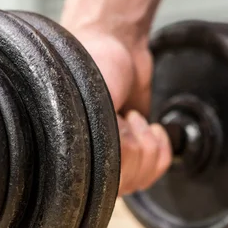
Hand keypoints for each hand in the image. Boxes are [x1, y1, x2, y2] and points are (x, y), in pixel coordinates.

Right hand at [70, 30, 172, 195]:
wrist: (114, 43)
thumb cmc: (91, 64)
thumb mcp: (87, 99)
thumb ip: (93, 137)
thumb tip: (105, 165)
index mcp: (65, 151)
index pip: (100, 183)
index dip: (119, 156)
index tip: (115, 126)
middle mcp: (86, 160)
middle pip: (126, 184)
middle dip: (135, 146)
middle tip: (121, 117)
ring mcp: (112, 160)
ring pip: (142, 179)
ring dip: (148, 144)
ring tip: (132, 118)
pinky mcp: (135, 152)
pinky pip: (156, 169)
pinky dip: (162, 147)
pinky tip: (151, 128)